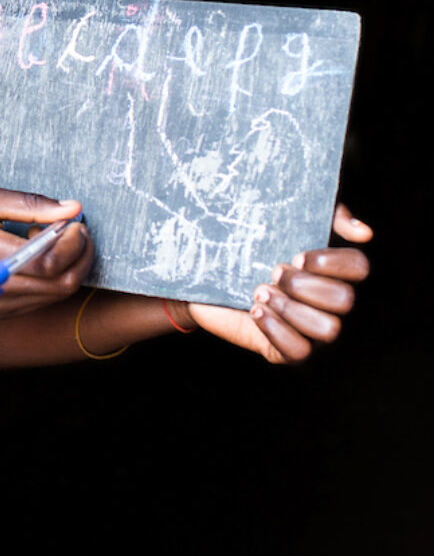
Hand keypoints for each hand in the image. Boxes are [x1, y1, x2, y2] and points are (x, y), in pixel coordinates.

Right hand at [0, 186, 94, 317]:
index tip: (75, 221)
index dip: (73, 242)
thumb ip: (31, 204)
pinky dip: (52, 279)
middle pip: (61, 284)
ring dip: (68, 266)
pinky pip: (41, 300)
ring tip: (50, 239)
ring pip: (56, 295)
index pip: (50, 262)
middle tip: (75, 229)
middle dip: (80, 255)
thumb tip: (73, 208)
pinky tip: (37, 256)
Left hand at [186, 204, 371, 362]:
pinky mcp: (286, 350)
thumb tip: (364, 232)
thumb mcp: (281, 220)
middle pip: (345, 300)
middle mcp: (328, 303)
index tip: (296, 255)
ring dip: (290, 309)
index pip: (359, 267)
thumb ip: (325, 215)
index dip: (333, 262)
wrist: (203, 275)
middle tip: (273, 271)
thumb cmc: (247, 245)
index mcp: (330, 270)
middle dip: (305, 285)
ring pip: (328, 329)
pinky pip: (299, 351)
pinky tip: (253, 311)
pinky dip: (276, 330)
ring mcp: (310, 330)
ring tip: (258, 292)